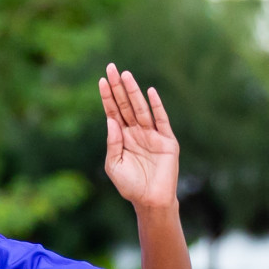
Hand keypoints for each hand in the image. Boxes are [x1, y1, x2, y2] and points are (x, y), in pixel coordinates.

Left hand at [99, 63, 179, 211]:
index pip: (113, 112)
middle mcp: (136, 132)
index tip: (102, 80)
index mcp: (122, 137)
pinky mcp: (167, 141)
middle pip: (126, 105)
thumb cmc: (130, 185)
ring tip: (126, 75)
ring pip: (141, 109)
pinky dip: (156, 106)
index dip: (108, 97)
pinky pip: (161, 120)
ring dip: (133, 92)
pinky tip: (150, 92)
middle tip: (111, 67)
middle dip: (118, 87)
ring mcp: (152, 135)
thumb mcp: (114, 165)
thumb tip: (110, 120)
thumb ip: (112, 143)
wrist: (150, 201)